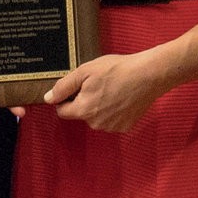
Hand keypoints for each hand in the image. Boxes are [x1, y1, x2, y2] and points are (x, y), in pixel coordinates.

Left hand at [45, 51, 169, 133]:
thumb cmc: (117, 70)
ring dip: (99, 107)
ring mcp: (111, 127)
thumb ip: (63, 86)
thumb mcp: (85, 71)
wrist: (148, 75)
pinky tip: (121, 97)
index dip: (65, 98)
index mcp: (83, 110)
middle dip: (84, 101)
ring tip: (111, 89)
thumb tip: (48, 98)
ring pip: (96, 118)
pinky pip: (111, 121)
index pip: (62, 111)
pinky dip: (113, 111)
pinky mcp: (125, 127)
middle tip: (97, 84)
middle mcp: (96, 123)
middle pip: (80, 114)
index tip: (77, 87)